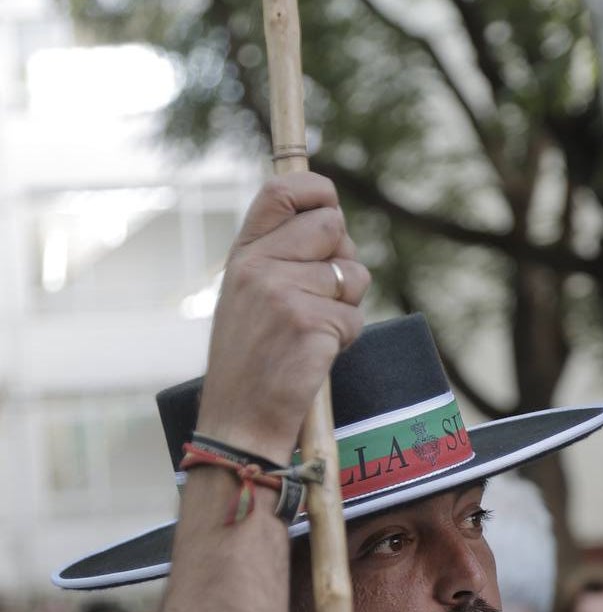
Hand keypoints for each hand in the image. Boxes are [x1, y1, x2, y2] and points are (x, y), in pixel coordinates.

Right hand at [197, 172, 369, 462]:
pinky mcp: (308, 324)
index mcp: (243, 254)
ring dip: (346, 306)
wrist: (237, 422)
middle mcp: (259, 266)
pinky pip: (354, 318)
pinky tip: (315, 356)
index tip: (330, 209)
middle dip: (343, 259)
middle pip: (333, 227)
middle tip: (324, 296)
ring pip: (353, 275)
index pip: (282, 189)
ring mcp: (283, 293)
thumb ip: (280, 256)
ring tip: (312, 333)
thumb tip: (334, 223)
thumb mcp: (249, 297)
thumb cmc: (251, 363)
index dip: (318, 191)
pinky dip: (345, 340)